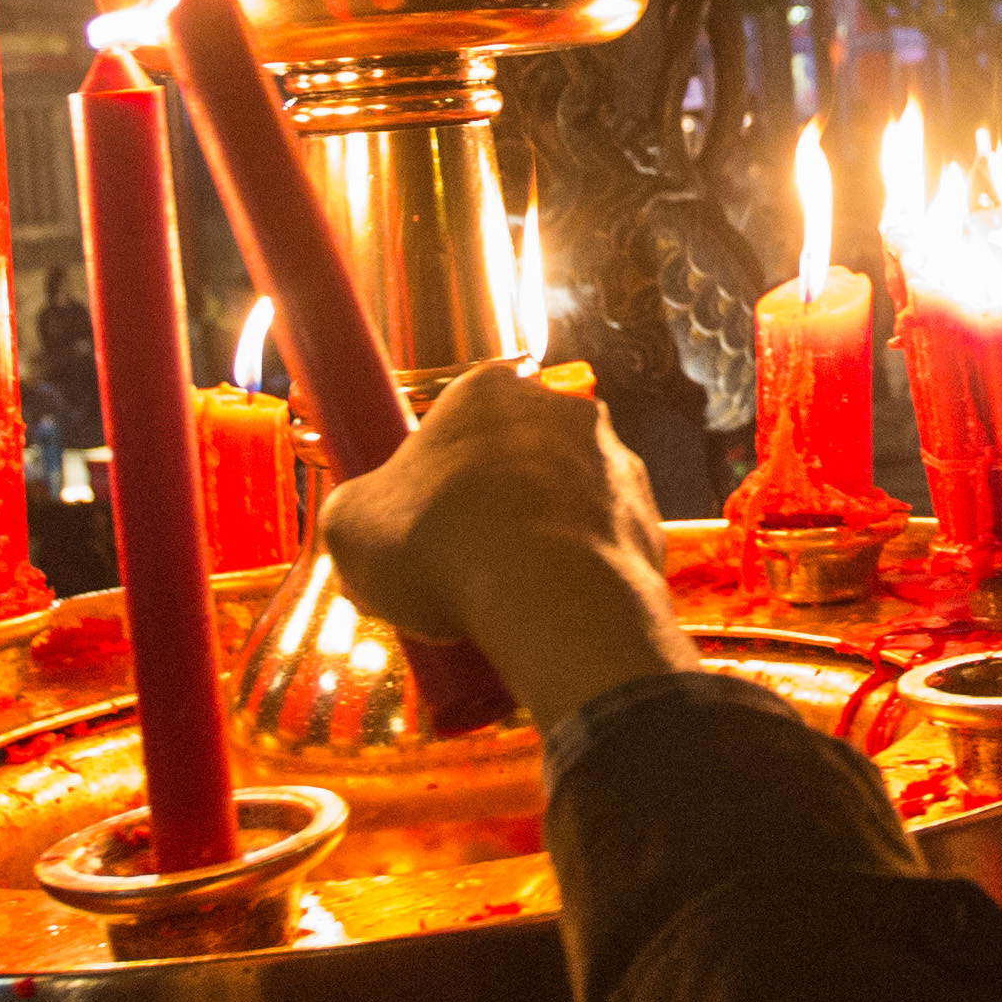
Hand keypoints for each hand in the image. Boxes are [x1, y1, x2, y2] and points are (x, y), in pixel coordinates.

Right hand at [313, 366, 694, 729]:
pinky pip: (602, 543)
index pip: (454, 421)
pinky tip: (551, 611)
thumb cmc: (444, 548)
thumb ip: (354, 512)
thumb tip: (361, 527)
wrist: (553, 601)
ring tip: (504, 599)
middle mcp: (561, 409)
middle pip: (513, 458)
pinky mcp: (650, 514)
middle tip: (456, 566)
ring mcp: (615, 459)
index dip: (431, 478)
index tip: (418, 524)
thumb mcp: (351, 528)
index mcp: (487, 391)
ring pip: (563, 500)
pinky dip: (580, 571)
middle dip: (489, 506)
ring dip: (539, 538)